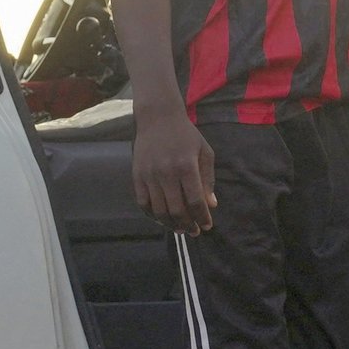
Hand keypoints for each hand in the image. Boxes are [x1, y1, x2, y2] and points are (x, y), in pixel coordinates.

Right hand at [132, 112, 215, 234]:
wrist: (158, 117)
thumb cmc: (186, 134)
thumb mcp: (204, 152)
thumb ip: (208, 179)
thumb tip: (211, 204)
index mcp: (186, 166)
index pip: (195, 201)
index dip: (202, 217)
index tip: (206, 226)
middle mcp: (166, 173)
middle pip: (176, 210)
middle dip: (187, 225)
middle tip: (193, 231)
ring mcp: (149, 175)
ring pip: (158, 210)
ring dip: (170, 224)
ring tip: (179, 228)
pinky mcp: (137, 175)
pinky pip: (143, 203)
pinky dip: (152, 215)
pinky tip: (162, 218)